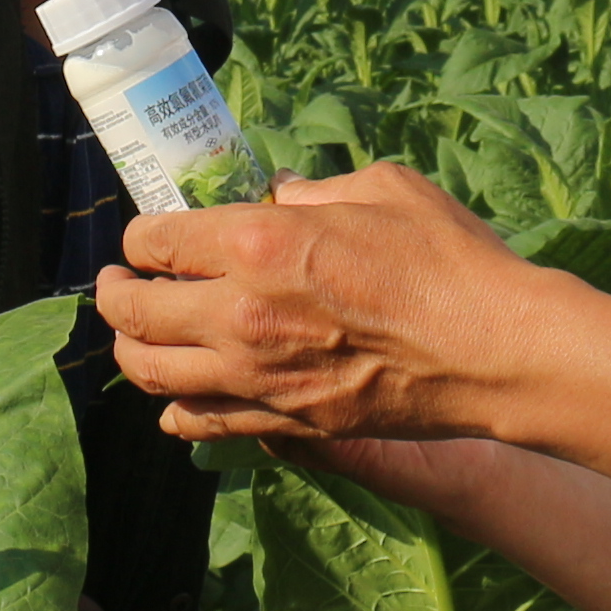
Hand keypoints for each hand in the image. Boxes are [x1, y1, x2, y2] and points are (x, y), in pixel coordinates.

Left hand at [94, 164, 548, 444]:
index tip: (147, 237)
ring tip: (132, 335)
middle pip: (134, 312)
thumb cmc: (449, 259)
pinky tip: (174, 396)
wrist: (496, 351)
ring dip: (128, 351)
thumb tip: (280, 197)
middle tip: (115, 284)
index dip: (141, 237)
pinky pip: (200, 421)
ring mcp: (258, 377)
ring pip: (152, 374)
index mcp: (258, 245)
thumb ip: (314, 192)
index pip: (156, 242)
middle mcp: (241, 315)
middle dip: (113, 294)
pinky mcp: (285, 421)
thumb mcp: (381, 189)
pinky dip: (174, 408)